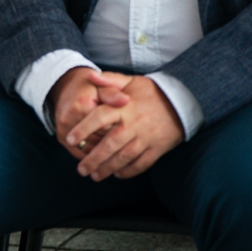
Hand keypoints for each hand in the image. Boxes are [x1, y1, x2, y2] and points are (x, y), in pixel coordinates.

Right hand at [49, 67, 131, 158]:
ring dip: (104, 156)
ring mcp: (64, 130)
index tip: (130, 133)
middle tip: (129, 148)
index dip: (120, 130)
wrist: (64, 87)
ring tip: (121, 158)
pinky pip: (81, 153)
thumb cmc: (87, 87)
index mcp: (81, 105)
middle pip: (98, 140)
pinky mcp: (62, 138)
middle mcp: (69, 119)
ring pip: (89, 150)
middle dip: (114, 145)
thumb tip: (126, 100)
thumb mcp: (100, 85)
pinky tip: (106, 160)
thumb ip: (113, 93)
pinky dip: (93, 157)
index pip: (107, 126)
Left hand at [66, 75, 184, 180]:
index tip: (70, 139)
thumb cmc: (150, 92)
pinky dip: (129, 171)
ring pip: (124, 157)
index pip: (99, 118)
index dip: (83, 129)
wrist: (181, 101)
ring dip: (108, 168)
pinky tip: (117, 175)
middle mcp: (133, 125)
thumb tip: (89, 74)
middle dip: (93, 158)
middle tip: (81, 169)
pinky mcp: (157, 149)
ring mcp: (145, 138)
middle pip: (110, 144)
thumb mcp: (129, 81)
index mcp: (123, 108)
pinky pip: (142, 164)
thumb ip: (108, 80)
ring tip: (94, 176)